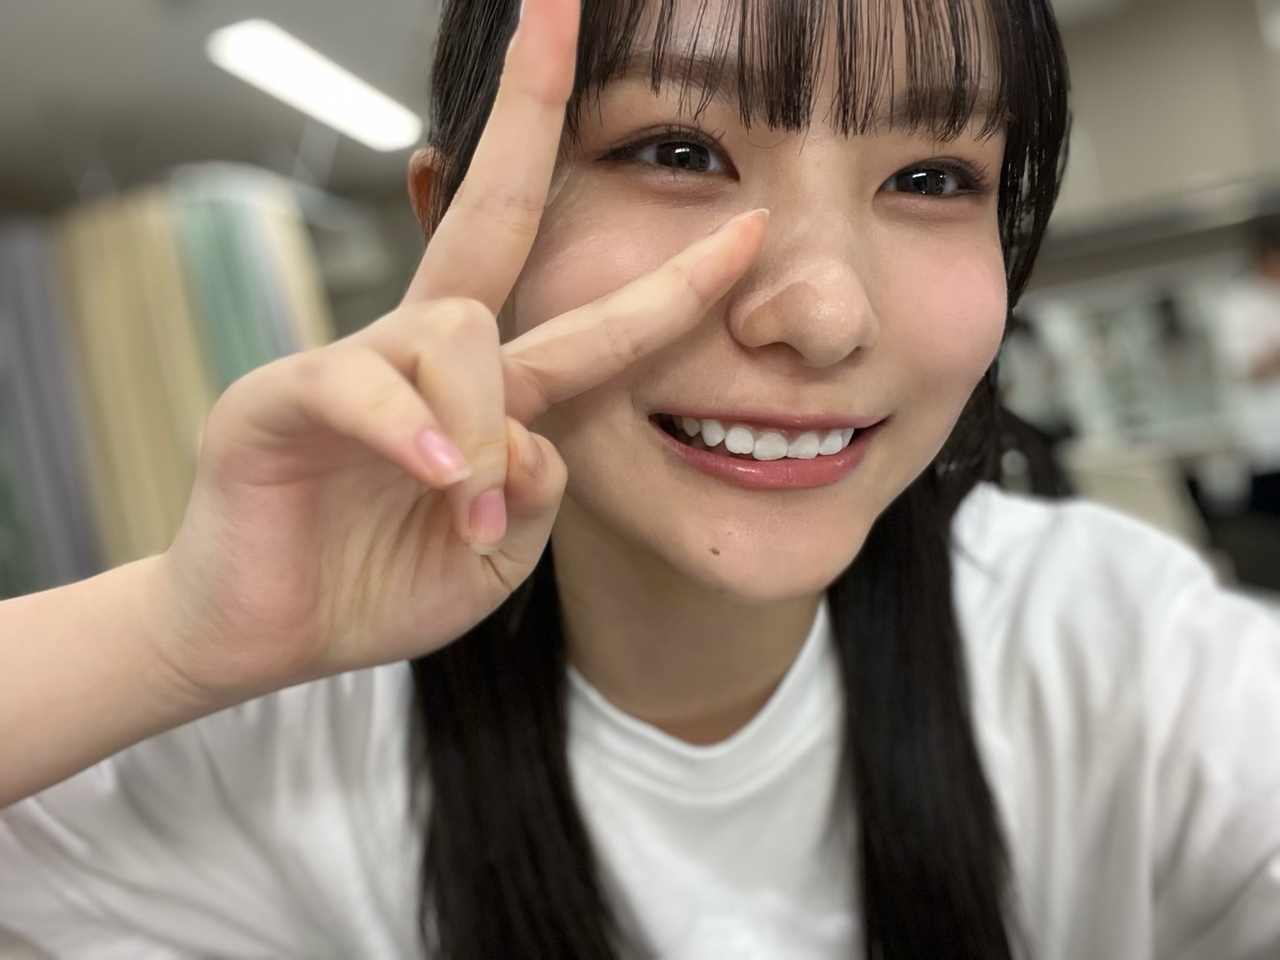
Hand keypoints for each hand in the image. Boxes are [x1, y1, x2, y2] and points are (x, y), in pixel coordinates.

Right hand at [153, 0, 767, 701]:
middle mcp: (429, 353)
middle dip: (531, 110)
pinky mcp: (282, 396)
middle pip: (496, 213)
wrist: (270, 636)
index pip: (592, 318)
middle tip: (559, 2)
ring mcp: (355, 363)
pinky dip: (410, 426)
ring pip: (456, 329)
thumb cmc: (384, 582)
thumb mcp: (496, 553)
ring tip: (468, 514)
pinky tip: (436, 470)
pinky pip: (362, 383)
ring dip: (481, 423)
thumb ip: (536, 493)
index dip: (671, 280)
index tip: (750, 225)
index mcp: (493, 391)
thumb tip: (536, 438)